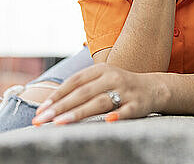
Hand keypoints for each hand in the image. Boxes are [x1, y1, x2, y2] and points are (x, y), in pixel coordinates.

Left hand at [31, 63, 158, 125]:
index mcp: (100, 70)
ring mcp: (125, 91)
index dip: (56, 95)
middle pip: (82, 93)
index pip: (74, 82)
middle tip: (41, 120)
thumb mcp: (101, 80)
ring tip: (60, 122)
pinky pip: (126, 111)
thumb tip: (50, 103)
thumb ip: (80, 88)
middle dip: (59, 107)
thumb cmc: (119, 86)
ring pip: (99, 102)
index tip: (41, 110)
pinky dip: (117, 116)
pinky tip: (107, 122)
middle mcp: (112, 77)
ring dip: (78, 113)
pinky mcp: (138, 104)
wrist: (153, 88)